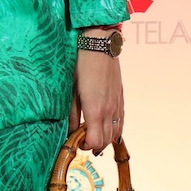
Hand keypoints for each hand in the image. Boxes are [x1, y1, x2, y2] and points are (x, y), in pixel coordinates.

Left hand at [73, 41, 124, 155]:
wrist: (100, 45)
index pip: (96, 141)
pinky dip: (114, 130)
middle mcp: (109, 110)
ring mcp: (117, 104)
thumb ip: (71, 113)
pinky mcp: (120, 98)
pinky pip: (121, 121)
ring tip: (92, 134)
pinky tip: (106, 128)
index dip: (85, 145)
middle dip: (93, 144)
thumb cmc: (82, 65)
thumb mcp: (71, 90)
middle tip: (81, 138)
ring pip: (115, 133)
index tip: (76, 140)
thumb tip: (69, 130)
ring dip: (104, 139)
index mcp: (95, 109)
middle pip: (106, 140)